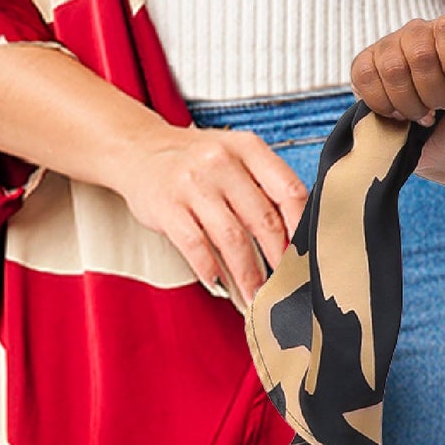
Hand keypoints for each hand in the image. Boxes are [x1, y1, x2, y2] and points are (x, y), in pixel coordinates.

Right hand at [97, 125, 306, 294]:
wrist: (138, 149)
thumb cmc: (195, 160)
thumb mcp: (235, 156)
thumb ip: (264, 187)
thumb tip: (294, 238)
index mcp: (248, 148)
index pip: (289, 190)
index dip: (302, 228)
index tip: (306, 255)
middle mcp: (222, 162)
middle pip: (263, 219)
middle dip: (279, 260)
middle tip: (286, 286)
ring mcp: (192, 184)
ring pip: (232, 238)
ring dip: (248, 275)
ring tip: (255, 296)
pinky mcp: (166, 206)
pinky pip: (195, 246)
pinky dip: (210, 270)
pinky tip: (219, 284)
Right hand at [353, 14, 444, 179]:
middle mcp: (419, 32)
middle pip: (420, 54)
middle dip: (435, 93)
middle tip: (444, 106)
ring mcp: (388, 48)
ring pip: (392, 69)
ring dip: (411, 104)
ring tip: (424, 113)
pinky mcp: (364, 68)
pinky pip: (364, 78)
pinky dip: (384, 105)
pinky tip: (400, 113)